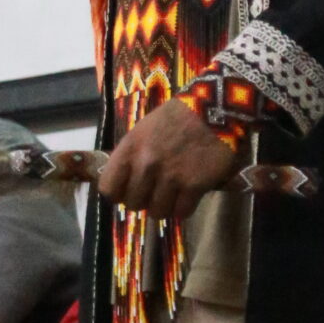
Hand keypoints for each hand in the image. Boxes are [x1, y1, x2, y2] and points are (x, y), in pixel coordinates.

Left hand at [97, 99, 237, 222]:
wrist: (215, 109)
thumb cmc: (177, 117)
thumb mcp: (144, 129)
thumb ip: (132, 154)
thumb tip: (124, 180)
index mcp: (130, 148)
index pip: (108, 189)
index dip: (118, 193)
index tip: (128, 190)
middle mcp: (146, 165)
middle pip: (133, 204)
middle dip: (143, 200)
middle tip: (155, 191)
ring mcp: (170, 177)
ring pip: (157, 212)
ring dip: (165, 206)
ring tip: (173, 194)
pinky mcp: (194, 186)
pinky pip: (182, 212)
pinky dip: (185, 207)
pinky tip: (189, 194)